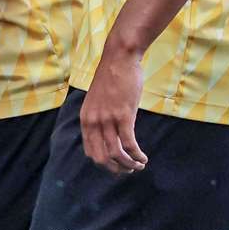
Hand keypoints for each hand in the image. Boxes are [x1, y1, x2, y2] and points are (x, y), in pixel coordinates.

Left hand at [79, 45, 147, 174]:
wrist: (119, 58)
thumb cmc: (112, 77)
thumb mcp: (97, 101)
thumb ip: (99, 118)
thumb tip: (108, 135)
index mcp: (85, 119)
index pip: (90, 151)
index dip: (104, 163)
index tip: (116, 166)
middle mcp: (93, 122)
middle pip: (101, 157)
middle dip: (116, 169)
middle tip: (128, 171)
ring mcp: (108, 119)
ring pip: (117, 154)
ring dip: (129, 165)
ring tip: (139, 166)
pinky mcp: (123, 115)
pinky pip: (129, 144)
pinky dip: (137, 156)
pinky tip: (143, 158)